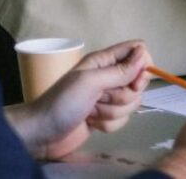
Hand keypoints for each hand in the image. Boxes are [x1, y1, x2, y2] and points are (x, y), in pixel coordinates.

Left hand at [7, 40, 150, 159]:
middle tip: (102, 97)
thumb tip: (144, 56)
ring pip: (133, 102)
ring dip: (113, 111)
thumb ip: (119, 71)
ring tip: (91, 112)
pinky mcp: (106, 116)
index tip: (134, 81)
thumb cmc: (61, 103)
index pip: (138, 51)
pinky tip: (92, 123)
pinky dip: (109, 124)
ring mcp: (108, 97)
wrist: (40, 134)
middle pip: (139, 80)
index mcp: (104, 61)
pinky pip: (124, 119)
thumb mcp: (90, 82)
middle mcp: (108, 76)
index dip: (143, 65)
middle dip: (123, 95)